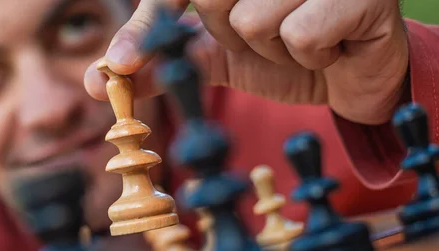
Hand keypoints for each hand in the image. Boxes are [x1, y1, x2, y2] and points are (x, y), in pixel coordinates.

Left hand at [84, 0, 408, 124]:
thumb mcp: (214, 57)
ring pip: (254, 21)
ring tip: (302, 43)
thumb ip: (162, 62)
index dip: (149, 25)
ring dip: (274, 52)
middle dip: (231, 37)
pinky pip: (299, 34)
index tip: (121, 64)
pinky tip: (331, 47)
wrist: (348, 77)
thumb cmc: (280, 56)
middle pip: (211, 2)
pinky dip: (310, 56)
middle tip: (266, 39)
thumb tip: (101, 80)